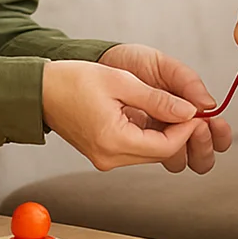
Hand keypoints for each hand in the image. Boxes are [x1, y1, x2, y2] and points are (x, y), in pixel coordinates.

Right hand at [41, 60, 199, 170]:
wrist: (40, 91)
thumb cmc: (73, 80)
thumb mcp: (121, 81)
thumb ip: (158, 99)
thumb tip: (190, 111)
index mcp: (113, 141)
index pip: (166, 146)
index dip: (187, 129)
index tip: (197, 111)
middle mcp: (110, 157)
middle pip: (160, 153)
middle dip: (180, 133)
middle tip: (192, 111)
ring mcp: (105, 159)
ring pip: (150, 152)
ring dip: (166, 134)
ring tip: (176, 110)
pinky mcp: (103, 153)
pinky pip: (136, 148)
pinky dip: (150, 135)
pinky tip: (155, 116)